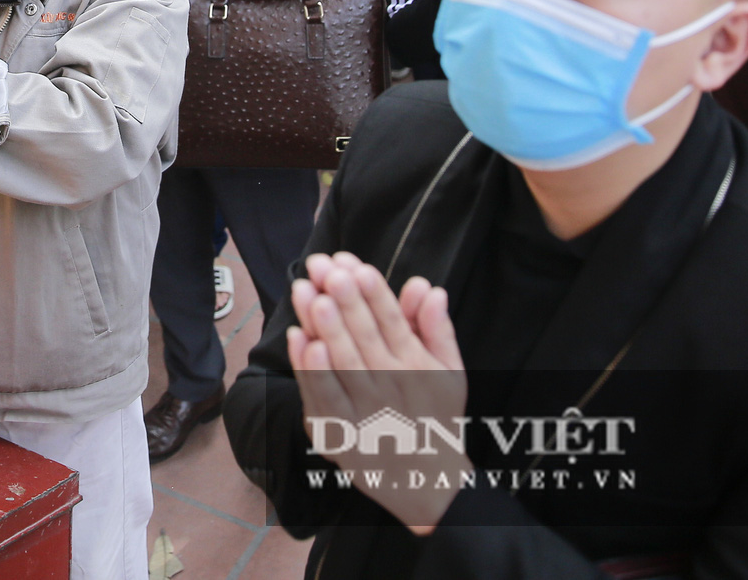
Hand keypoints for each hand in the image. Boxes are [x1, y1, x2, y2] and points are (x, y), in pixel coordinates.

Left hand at [289, 253, 466, 533]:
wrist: (425, 481)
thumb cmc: (434, 417)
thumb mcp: (449, 372)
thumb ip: (436, 329)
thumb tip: (427, 287)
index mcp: (416, 366)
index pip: (394, 323)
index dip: (375, 294)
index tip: (357, 266)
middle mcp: (390, 386)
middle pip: (364, 337)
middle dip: (344, 300)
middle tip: (326, 269)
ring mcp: (363, 410)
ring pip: (340, 363)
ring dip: (322, 328)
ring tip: (307, 293)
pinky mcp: (338, 430)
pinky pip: (321, 397)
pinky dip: (308, 370)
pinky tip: (298, 339)